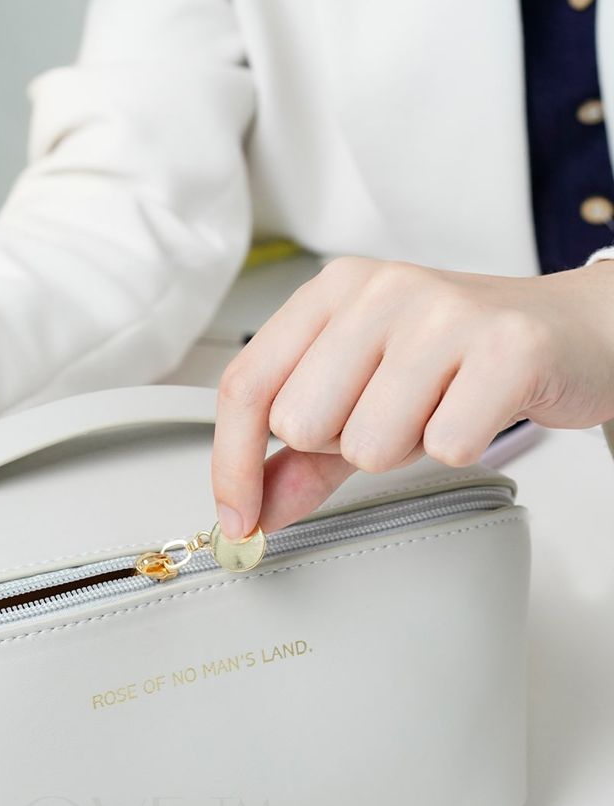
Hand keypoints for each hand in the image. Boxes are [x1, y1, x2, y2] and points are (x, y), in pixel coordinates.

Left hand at [212, 256, 613, 537]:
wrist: (573, 330)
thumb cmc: (462, 358)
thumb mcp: (367, 397)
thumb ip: (302, 455)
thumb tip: (252, 510)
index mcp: (334, 291)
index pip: (246, 384)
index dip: (232, 463)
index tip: (238, 516)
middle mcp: (381, 290)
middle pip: (301, 423)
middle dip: (344, 446)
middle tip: (393, 415)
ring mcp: (443, 313)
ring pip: (369, 444)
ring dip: (406, 449)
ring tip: (439, 408)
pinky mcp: (506, 347)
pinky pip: (444, 447)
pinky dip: (460, 447)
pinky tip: (478, 409)